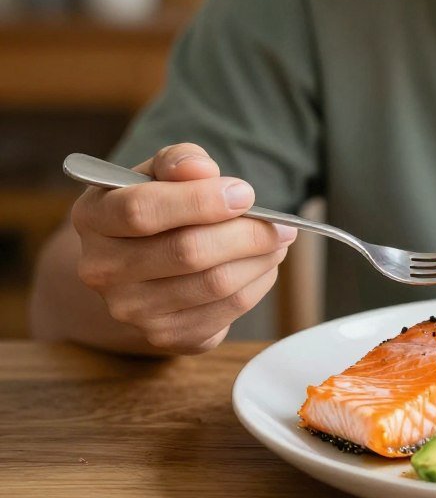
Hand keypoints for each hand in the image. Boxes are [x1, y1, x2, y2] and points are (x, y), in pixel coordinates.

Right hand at [70, 143, 296, 353]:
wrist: (135, 266)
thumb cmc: (155, 207)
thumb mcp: (158, 174)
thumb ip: (179, 161)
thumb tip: (203, 170)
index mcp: (93, 218)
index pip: (142, 210)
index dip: (201, 201)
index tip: (245, 193)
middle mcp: (102, 270)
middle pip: (187, 252)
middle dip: (247, 234)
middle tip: (281, 224)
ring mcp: (131, 310)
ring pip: (215, 284)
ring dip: (260, 260)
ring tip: (278, 240)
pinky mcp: (166, 335)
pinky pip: (228, 310)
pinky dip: (258, 284)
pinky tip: (263, 266)